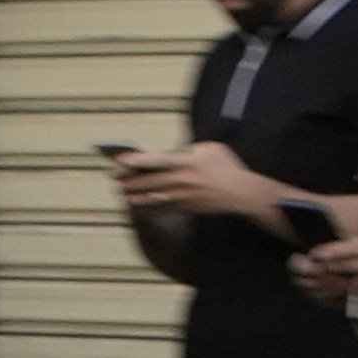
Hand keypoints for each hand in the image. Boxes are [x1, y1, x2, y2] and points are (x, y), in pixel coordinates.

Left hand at [99, 137, 245, 219]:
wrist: (243, 193)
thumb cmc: (227, 167)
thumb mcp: (211, 149)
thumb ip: (190, 149)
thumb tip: (176, 152)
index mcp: (186, 162)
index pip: (155, 160)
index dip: (135, 161)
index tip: (119, 160)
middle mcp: (181, 179)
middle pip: (147, 180)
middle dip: (127, 179)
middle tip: (113, 177)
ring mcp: (182, 195)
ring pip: (151, 196)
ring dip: (134, 195)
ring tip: (122, 192)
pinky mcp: (186, 207)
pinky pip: (161, 208)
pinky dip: (147, 207)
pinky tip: (137, 206)